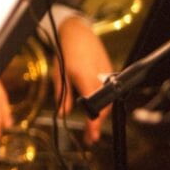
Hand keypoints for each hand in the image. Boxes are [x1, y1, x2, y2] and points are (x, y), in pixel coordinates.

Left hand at [53, 16, 113, 142]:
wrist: (78, 33)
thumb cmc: (66, 51)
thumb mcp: (59, 75)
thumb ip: (63, 97)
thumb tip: (63, 114)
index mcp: (87, 80)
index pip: (95, 109)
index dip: (94, 125)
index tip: (92, 136)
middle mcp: (100, 79)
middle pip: (104, 108)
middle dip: (97, 124)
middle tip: (90, 137)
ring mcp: (108, 75)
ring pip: (108, 101)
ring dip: (101, 114)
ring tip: (92, 127)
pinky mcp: (110, 71)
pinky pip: (109, 92)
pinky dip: (103, 103)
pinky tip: (96, 109)